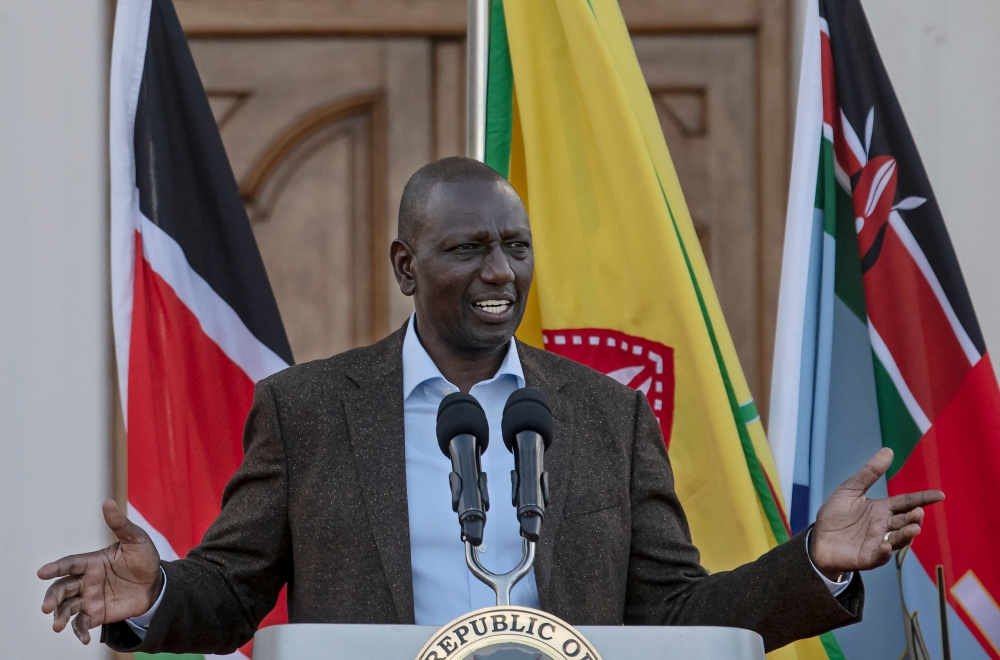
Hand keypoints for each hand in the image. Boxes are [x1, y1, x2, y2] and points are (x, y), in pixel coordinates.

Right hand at [38, 499, 162, 643]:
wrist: (157, 585)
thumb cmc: (144, 559)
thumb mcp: (136, 540)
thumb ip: (120, 525)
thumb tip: (107, 502)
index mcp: (92, 562)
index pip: (70, 564)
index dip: (56, 567)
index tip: (41, 572)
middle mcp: (87, 580)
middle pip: (63, 587)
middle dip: (52, 597)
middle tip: (46, 607)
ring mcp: (90, 598)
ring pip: (67, 607)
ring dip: (59, 616)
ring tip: (57, 626)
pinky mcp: (97, 613)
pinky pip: (82, 623)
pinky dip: (79, 631)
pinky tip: (83, 639)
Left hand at [810, 447, 943, 580]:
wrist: (818, 538)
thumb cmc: (835, 514)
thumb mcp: (850, 490)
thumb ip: (869, 473)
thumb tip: (888, 450)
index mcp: (883, 509)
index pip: (907, 502)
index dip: (923, 499)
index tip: (940, 495)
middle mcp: (885, 526)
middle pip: (905, 521)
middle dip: (914, 518)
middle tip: (918, 512)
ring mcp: (878, 543)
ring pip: (898, 539)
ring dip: (906, 535)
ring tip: (913, 528)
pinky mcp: (868, 557)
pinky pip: (880, 557)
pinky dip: (884, 553)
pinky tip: (886, 546)